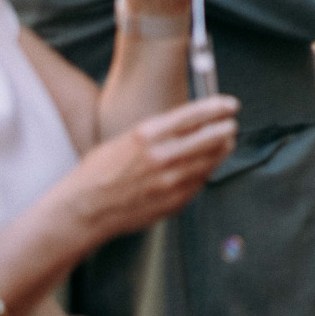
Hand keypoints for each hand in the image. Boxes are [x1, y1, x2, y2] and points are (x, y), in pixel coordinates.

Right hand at [62, 96, 240, 244]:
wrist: (83, 210)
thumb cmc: (98, 173)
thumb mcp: (124, 141)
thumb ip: (157, 133)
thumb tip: (188, 124)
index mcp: (145, 136)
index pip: (193, 115)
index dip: (217, 108)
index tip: (230, 105)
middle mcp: (160, 157)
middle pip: (210, 138)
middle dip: (226, 129)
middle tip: (231, 125)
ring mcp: (170, 182)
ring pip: (211, 161)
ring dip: (222, 150)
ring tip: (225, 143)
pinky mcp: (174, 201)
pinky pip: (200, 182)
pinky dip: (206, 171)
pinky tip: (205, 166)